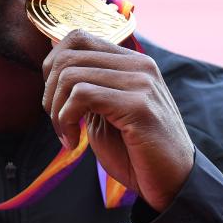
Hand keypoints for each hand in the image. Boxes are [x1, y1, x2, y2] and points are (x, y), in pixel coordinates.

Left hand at [42, 30, 194, 211]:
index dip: (53, 65)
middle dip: (49, 91)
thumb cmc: (136, 152)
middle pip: (69, 54)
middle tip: (56, 121)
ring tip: (66, 134)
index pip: (78, 37)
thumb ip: (86, 87)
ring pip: (71, 75)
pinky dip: (66, 119)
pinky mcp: (138, 106)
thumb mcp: (105, 111)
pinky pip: (82, 95)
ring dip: (56, 110)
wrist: (172, 184)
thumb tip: (52, 61)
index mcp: (132, 62)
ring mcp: (141, 83)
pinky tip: (74, 141)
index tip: (54, 98)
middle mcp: (139, 65)